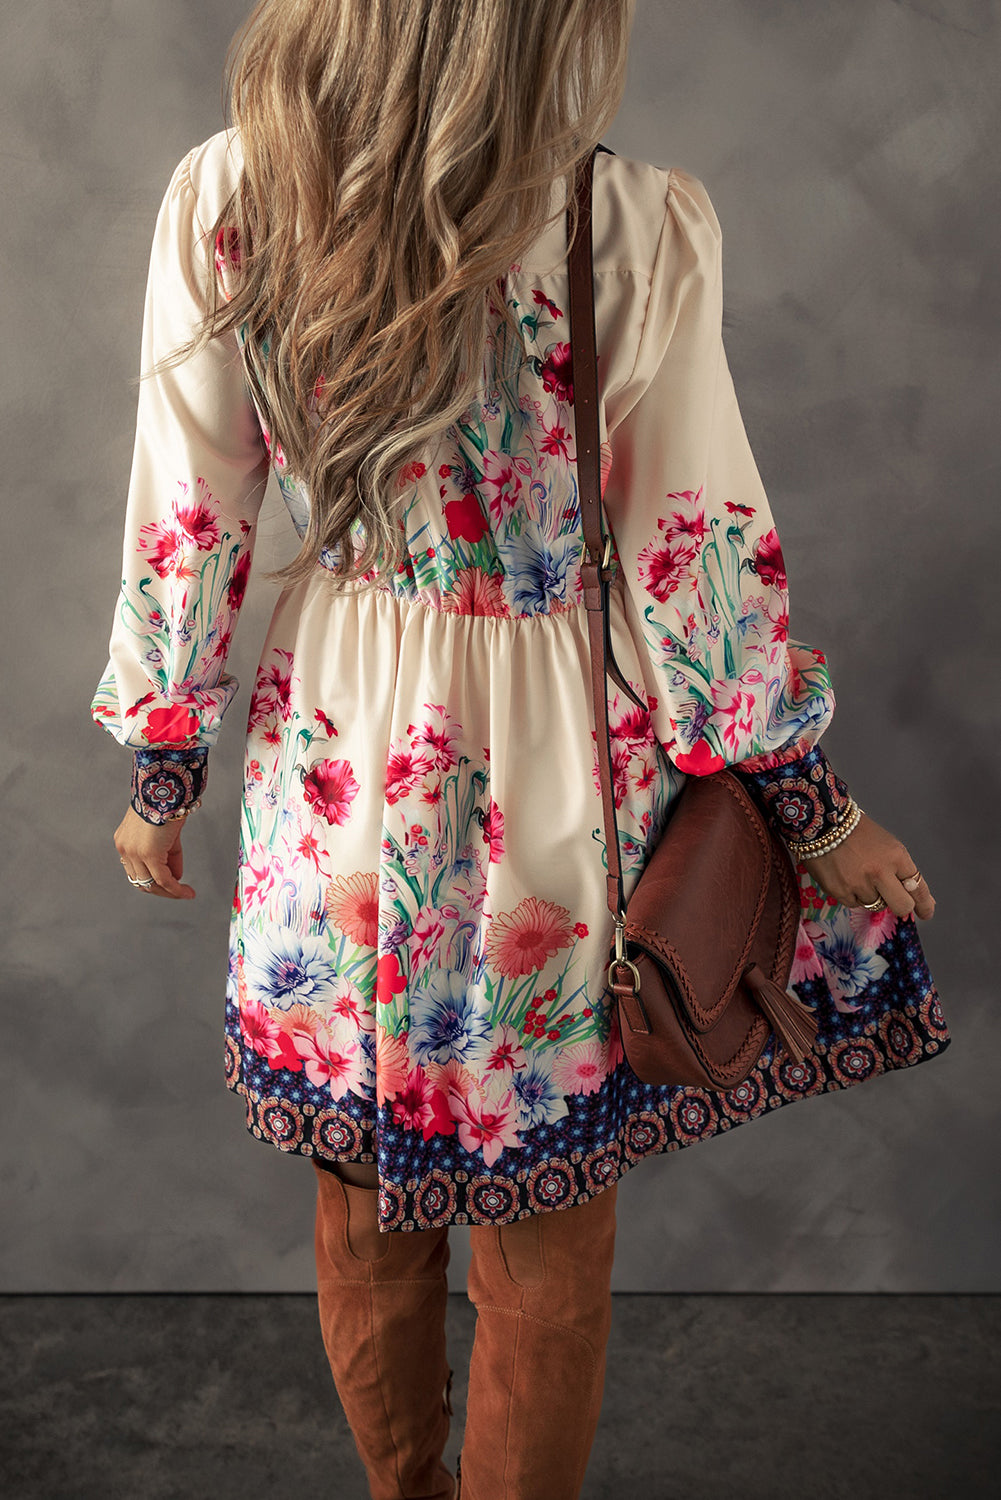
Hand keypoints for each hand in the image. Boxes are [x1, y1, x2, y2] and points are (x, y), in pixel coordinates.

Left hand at [113, 805, 195, 899]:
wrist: (165, 788)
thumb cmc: (166, 802)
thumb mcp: (165, 831)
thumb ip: (168, 853)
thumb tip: (175, 874)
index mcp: (125, 840)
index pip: (137, 868)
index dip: (154, 878)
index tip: (171, 880)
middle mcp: (125, 848)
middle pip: (140, 880)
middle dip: (160, 889)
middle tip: (176, 891)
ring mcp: (134, 852)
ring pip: (150, 884)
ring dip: (168, 891)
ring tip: (183, 892)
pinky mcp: (149, 854)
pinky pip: (163, 879)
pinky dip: (175, 889)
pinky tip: (185, 891)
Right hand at [801, 811, 933, 919]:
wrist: (820, 823)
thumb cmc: (856, 832)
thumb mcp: (886, 844)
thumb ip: (900, 870)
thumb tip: (915, 898)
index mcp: (896, 856)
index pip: (917, 887)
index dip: (924, 904)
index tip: (926, 912)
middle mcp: (880, 872)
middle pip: (902, 906)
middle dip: (901, 907)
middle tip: (893, 902)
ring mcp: (859, 884)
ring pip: (875, 904)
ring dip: (870, 894)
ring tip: (858, 873)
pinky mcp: (841, 892)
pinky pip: (854, 903)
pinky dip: (852, 894)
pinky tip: (845, 876)